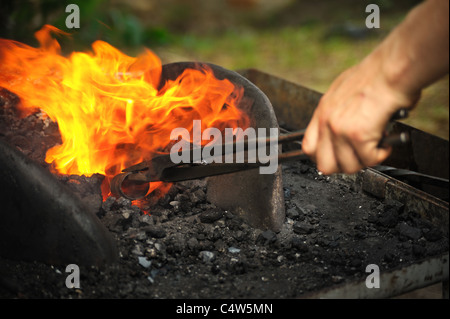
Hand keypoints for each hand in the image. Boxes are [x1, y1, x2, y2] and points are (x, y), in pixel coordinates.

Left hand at [302, 53, 418, 174]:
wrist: (392, 69)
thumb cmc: (377, 76)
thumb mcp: (344, 90)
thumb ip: (338, 111)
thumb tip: (343, 127)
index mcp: (322, 111)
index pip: (309, 148)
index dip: (323, 158)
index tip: (337, 158)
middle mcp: (327, 122)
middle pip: (324, 165)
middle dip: (344, 166)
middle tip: (359, 156)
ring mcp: (340, 130)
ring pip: (348, 167)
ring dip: (366, 160)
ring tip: (376, 146)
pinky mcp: (357, 135)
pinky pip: (368, 159)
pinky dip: (381, 154)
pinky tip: (386, 142)